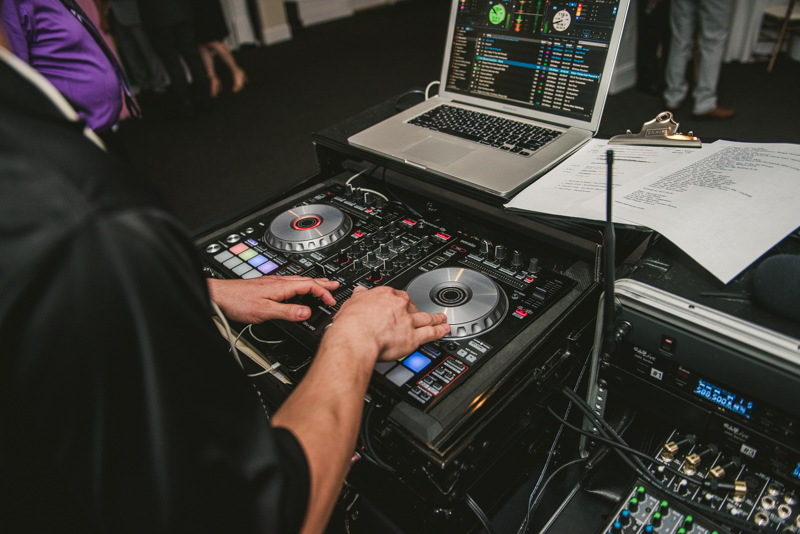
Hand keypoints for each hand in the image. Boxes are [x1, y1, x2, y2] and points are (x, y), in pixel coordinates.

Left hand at [207, 276, 338, 323]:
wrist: (220, 296)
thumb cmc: (238, 302)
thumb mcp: (265, 311)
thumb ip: (287, 312)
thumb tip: (307, 313)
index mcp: (281, 286)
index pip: (309, 286)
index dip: (323, 293)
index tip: (332, 300)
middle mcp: (278, 282)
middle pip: (306, 280)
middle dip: (323, 283)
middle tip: (336, 284)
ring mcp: (272, 283)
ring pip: (299, 280)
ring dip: (313, 282)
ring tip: (323, 284)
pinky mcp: (266, 285)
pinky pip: (290, 282)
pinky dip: (302, 284)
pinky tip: (299, 288)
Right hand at [325, 285, 449, 361]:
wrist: (355, 338)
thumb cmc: (350, 324)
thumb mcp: (350, 303)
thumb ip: (358, 297)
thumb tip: (359, 291)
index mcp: (383, 295)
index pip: (395, 294)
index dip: (398, 300)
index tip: (399, 304)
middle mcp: (398, 306)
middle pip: (412, 305)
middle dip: (416, 308)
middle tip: (419, 311)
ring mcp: (407, 321)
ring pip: (425, 318)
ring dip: (435, 318)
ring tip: (441, 318)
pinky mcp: (412, 338)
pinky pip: (430, 333)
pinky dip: (439, 331)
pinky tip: (444, 330)